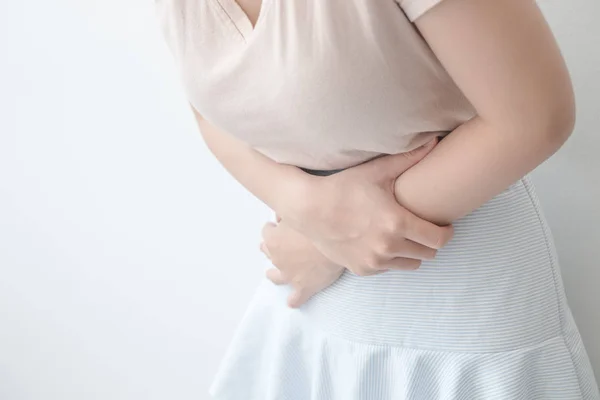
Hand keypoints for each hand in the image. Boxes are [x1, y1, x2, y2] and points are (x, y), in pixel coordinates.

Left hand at [260, 219, 344, 307]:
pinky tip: (292, 302)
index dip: (275, 227)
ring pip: (276, 276)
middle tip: (280, 243)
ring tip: (271, 274)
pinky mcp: (303, 287)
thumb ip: (287, 214)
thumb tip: (281, 217)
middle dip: (272, 247)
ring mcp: (289, 274)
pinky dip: (294, 300)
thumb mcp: (299, 211)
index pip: (267, 230)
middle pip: (268, 251)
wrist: (338, 241)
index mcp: (273, 239)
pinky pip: (296, 298)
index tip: (281, 224)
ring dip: (273, 274)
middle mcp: (277, 258)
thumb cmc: (318, 224)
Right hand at [280, 137, 453, 275]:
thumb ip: (409, 159)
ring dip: (412, 252)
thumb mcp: (376, 171)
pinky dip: (390, 259)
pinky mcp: (361, 269)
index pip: (439, 239)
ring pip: (410, 264)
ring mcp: (374, 261)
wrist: (308, 209)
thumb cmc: (342, 187)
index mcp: (397, 224)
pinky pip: (388, 269)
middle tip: (423, 228)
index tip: (444, 225)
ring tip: (404, 236)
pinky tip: (383, 243)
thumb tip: (435, 141)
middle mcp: (388, 247)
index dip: (446, 232)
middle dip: (430, 241)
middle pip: (428, 254)